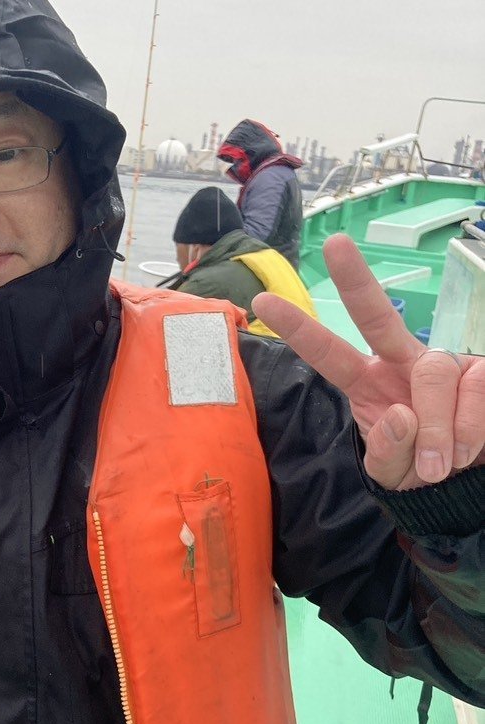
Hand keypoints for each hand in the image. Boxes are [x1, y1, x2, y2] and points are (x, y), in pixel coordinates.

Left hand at [252, 234, 484, 489]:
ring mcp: (444, 362)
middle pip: (377, 316)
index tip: (262, 301)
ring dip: (437, 427)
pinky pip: (475, 390)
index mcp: (367, 383)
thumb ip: (388, 454)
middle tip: (334, 245)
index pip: (329, 353)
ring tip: (438, 465)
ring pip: (434, 373)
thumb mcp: (394, 476)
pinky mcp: (482, 372)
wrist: (470, 479)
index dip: (300, 329)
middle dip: (355, 280)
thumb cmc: (422, 471)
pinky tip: (466, 452)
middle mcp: (401, 362)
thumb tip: (400, 418)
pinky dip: (469, 430)